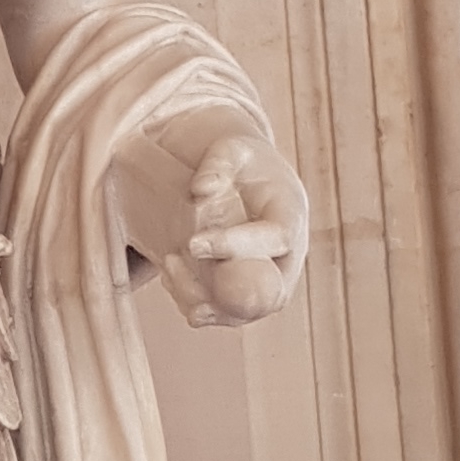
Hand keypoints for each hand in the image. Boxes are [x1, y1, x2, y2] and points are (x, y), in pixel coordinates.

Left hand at [115, 119, 306, 328]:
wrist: (251, 180)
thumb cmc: (243, 162)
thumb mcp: (232, 150)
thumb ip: (218, 165)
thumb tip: (200, 190)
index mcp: (292, 214)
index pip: (275, 238)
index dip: (237, 245)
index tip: (193, 243)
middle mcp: (290, 254)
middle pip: (270, 291)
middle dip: (224, 294)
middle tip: (173, 268)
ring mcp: (272, 278)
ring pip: (246, 310)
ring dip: (203, 301)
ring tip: (167, 269)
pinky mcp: (251, 290)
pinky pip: (229, 311)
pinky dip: (197, 303)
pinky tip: (171, 278)